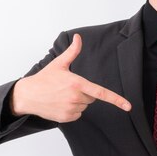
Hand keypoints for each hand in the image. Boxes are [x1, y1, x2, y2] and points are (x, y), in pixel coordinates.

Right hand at [10, 33, 131, 122]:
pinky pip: (77, 114)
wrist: (28, 95)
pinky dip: (71, 110)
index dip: (117, 100)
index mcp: (77, 83)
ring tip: (62, 96)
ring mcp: (71, 109)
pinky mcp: (66, 118)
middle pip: (91, 98)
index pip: (101, 93)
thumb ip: (72, 51)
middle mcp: (75, 97)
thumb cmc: (44, 79)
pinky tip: (60, 104)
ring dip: (78, 102)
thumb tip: (78, 37)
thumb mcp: (59, 63)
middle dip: (84, 93)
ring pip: (84, 106)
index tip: (128, 106)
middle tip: (68, 88)